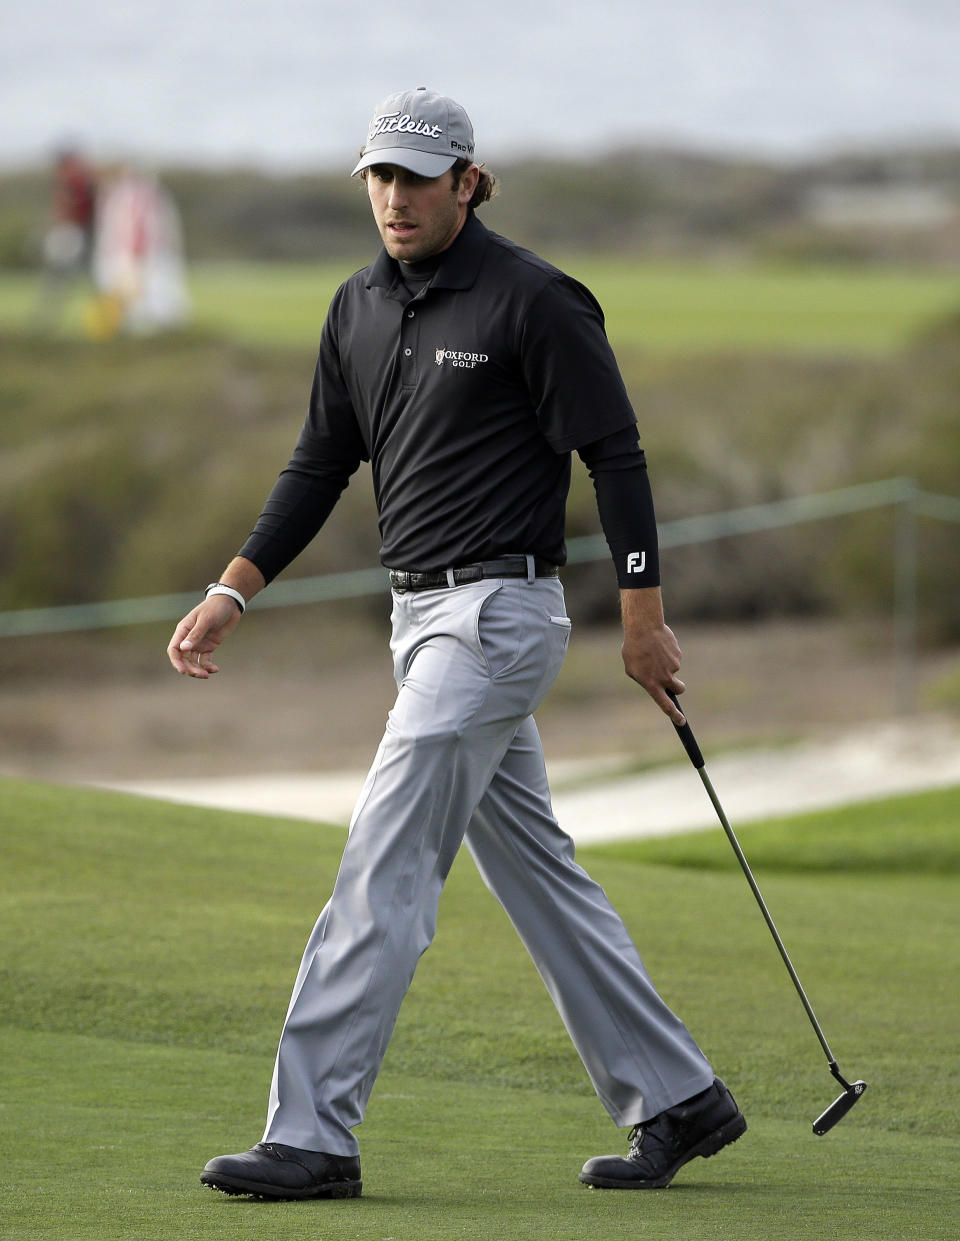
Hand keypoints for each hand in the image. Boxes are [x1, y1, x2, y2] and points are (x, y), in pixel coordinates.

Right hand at [166, 596, 242, 678]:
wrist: (230, 604)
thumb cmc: (215, 608)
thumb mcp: (206, 620)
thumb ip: (195, 634)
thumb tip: (184, 649)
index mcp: (183, 631)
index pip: (174, 649)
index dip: (176, 662)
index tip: (183, 671)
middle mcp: (188, 639)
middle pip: (183, 659)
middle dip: (189, 668)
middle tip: (200, 674)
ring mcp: (199, 643)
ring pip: (193, 661)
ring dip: (198, 670)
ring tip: (208, 674)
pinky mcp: (209, 646)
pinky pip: (205, 660)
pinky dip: (208, 666)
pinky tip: (215, 670)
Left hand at [620, 587, 685, 723]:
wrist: (644, 628)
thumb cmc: (633, 649)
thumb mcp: (632, 669)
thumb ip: (645, 680)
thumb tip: (656, 685)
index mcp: (651, 684)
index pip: (666, 705)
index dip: (674, 716)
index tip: (681, 722)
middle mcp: (664, 678)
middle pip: (679, 689)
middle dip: (678, 687)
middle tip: (670, 680)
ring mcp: (673, 666)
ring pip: (673, 670)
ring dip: (666, 664)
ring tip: (653, 652)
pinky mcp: (678, 655)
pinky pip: (674, 658)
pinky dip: (667, 653)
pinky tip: (658, 645)